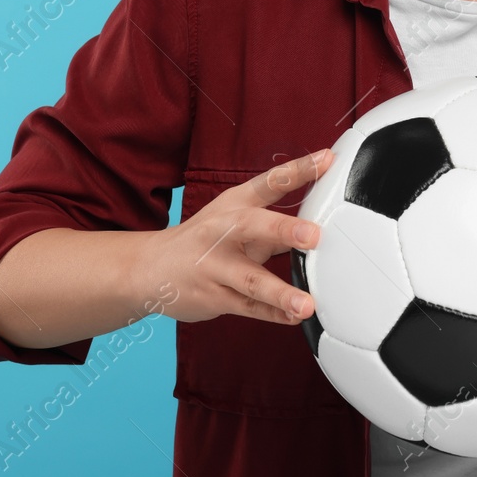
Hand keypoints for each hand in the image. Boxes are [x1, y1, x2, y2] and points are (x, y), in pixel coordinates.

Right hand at [137, 147, 334, 326]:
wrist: (150, 268)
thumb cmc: (206, 239)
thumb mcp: (235, 219)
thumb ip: (276, 224)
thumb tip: (320, 223)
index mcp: (234, 205)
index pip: (269, 182)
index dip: (298, 170)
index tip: (326, 159)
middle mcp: (223, 231)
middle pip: (253, 227)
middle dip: (284, 230)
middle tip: (314, 236)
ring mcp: (215, 266)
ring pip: (251, 280)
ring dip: (281, 293)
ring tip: (306, 304)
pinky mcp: (213, 297)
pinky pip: (247, 307)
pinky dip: (272, 314)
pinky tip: (293, 317)